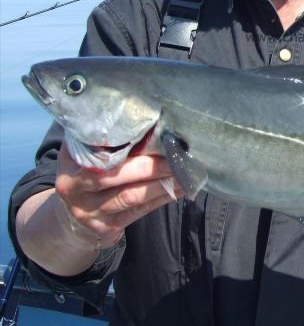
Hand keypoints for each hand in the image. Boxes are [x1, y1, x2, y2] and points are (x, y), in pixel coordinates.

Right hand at [55, 144, 182, 250]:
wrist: (70, 211)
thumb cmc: (85, 170)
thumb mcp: (83, 151)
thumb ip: (103, 139)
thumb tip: (144, 121)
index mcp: (71, 169)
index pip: (103, 161)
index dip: (133, 153)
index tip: (159, 140)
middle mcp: (77, 193)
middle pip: (122, 179)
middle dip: (154, 168)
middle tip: (179, 158)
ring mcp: (92, 214)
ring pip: (134, 197)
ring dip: (164, 185)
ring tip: (186, 173)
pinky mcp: (108, 228)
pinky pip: (141, 211)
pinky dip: (163, 198)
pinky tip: (181, 188)